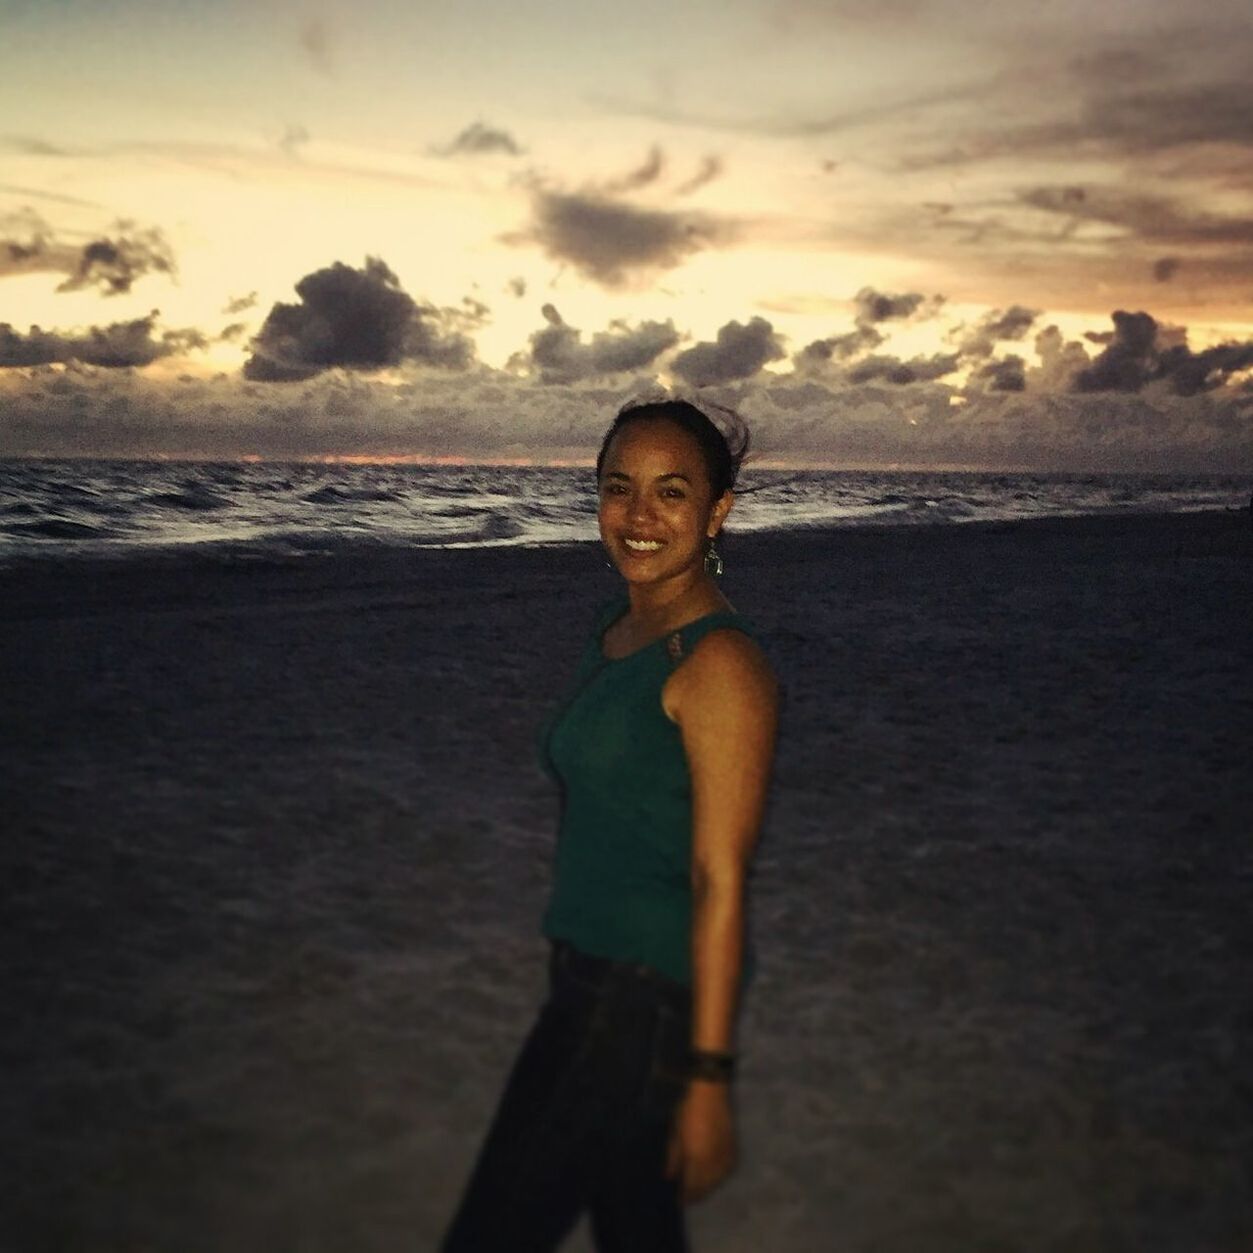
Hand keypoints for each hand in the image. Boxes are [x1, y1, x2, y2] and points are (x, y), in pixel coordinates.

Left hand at [664, 1080, 735, 1203]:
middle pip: (706, 1185)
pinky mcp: (733, 1146)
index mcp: (697, 1157)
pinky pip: (727, 1168)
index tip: (678, 1201)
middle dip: (697, 1193)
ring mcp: (725, 1153)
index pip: (692, 1185)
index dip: (685, 1195)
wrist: (710, 1090)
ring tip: (700, 1189)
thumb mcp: (676, 1133)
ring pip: (718, 1179)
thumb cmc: (687, 1109)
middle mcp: (713, 1159)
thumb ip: (673, 1157)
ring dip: (709, 1186)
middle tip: (688, 1197)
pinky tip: (714, 1175)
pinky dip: (720, 1175)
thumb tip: (670, 1177)